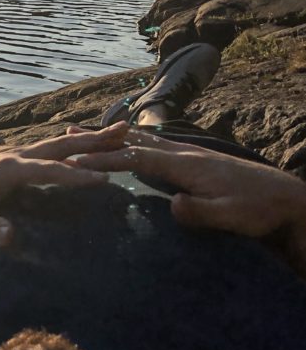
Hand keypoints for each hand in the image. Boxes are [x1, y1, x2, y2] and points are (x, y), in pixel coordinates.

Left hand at [0, 122, 127, 246]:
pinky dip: (75, 145)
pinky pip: (52, 150)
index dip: (75, 174)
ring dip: (89, 138)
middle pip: (60, 146)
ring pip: (59, 144)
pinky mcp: (18, 161)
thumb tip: (10, 237)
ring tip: (120, 131)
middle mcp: (15, 156)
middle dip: (93, 139)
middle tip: (125, 131)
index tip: (103, 178)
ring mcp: (17, 156)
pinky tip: (91, 144)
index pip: (47, 170)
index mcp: (6, 169)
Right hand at [75, 129, 305, 246]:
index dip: (105, 159)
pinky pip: (154, 148)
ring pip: (143, 142)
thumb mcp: (231, 217)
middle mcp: (184, 154)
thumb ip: (201, 212)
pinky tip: (127, 146)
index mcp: (187, 166)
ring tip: (86, 132)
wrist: (285, 199)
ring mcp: (189, 155)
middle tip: (66, 132)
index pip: (137, 159)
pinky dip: (132, 144)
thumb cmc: (257, 210)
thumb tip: (171, 205)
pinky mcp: (194, 162)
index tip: (75, 159)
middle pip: (134, 143)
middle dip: (99, 140)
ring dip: (113, 139)